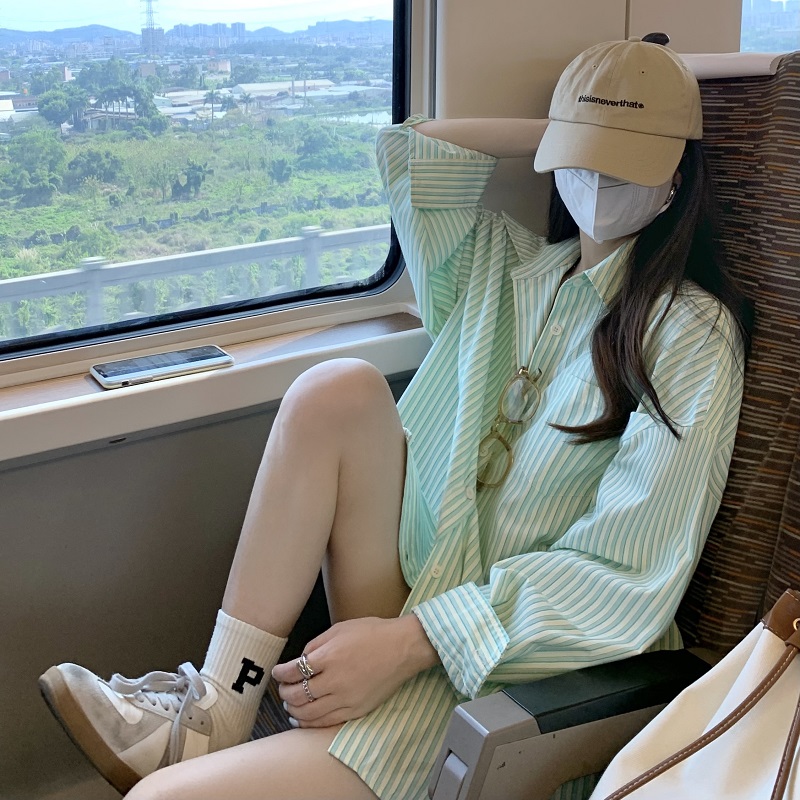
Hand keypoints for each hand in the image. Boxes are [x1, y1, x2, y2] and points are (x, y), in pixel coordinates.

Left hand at [271, 615, 438, 727]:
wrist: (403, 648)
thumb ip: (316, 644)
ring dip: (293, 710)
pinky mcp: (356, 710)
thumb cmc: (373, 633)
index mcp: (329, 656)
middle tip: (283, 688)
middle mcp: (335, 680)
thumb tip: (300, 659)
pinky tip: (302, 719)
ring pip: (308, 713)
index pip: (294, 670)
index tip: (277, 672)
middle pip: (297, 694)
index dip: (281, 672)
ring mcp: (346, 699)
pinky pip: (326, 722)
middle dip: (284, 692)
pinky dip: (309, 723)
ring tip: (289, 705)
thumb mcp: (340, 628)